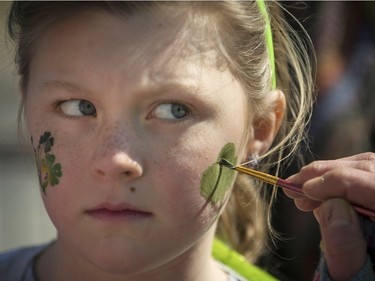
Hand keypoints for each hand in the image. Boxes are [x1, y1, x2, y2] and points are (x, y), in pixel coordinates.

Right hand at [284, 152, 374, 279]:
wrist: (371, 279)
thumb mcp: (357, 276)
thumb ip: (345, 247)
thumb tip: (330, 206)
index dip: (338, 182)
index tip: (305, 190)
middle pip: (369, 169)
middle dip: (327, 174)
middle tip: (295, 185)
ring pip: (365, 167)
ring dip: (327, 174)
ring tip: (301, 190)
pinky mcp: (374, 194)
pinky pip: (362, 174)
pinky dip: (334, 179)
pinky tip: (315, 193)